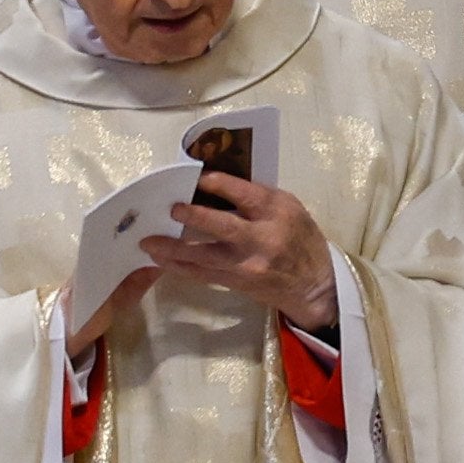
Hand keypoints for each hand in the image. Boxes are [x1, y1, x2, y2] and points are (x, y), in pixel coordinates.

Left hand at [142, 176, 336, 328]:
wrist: (314, 286)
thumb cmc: (302, 240)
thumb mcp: (290, 209)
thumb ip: (257, 198)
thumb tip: (215, 184)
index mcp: (277, 212)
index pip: (244, 194)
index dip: (218, 184)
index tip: (196, 176)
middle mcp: (262, 239)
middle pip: (223, 227)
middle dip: (194, 217)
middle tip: (171, 209)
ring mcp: (247, 264)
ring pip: (205, 256)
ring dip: (174, 249)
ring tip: (149, 242)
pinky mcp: (236, 283)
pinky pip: (202, 275)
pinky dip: (180, 267)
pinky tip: (161, 260)